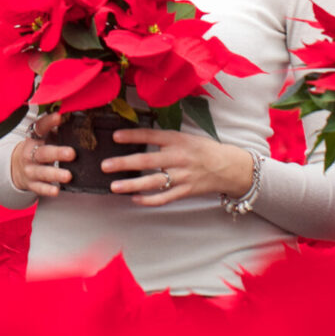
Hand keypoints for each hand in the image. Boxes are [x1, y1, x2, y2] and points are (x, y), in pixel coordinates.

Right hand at [10, 111, 74, 196]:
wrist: (16, 168)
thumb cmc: (37, 148)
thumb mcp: (43, 136)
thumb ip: (55, 128)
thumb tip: (73, 114)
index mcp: (34, 138)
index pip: (40, 127)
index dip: (49, 121)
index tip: (60, 116)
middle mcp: (30, 153)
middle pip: (43, 153)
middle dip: (58, 153)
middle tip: (72, 153)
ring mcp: (30, 169)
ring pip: (42, 172)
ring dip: (55, 174)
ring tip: (68, 176)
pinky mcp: (31, 184)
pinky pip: (39, 188)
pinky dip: (48, 190)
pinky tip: (56, 191)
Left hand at [102, 128, 253, 206]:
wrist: (228, 167)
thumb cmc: (204, 150)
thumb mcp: (186, 137)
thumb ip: (165, 139)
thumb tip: (138, 138)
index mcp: (178, 140)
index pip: (152, 136)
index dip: (133, 136)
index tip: (115, 136)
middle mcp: (179, 158)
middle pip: (147, 161)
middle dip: (124, 163)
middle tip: (106, 165)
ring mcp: (182, 176)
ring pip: (153, 182)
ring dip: (132, 185)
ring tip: (114, 187)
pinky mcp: (185, 191)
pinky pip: (164, 198)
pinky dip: (149, 200)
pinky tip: (135, 199)